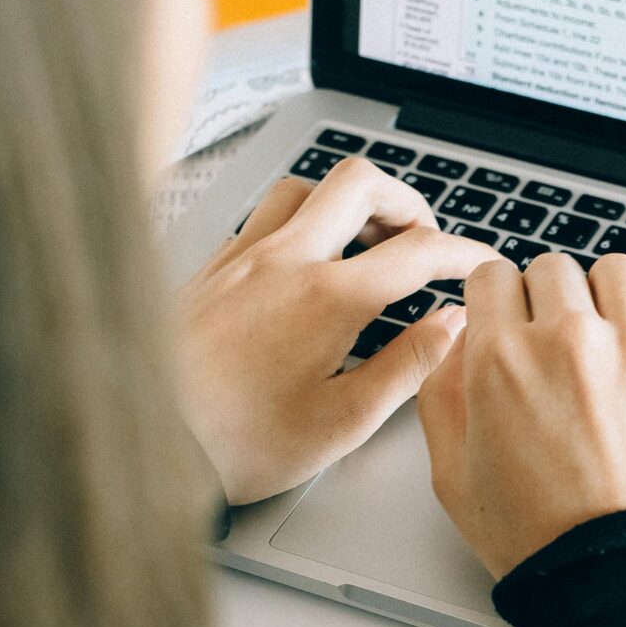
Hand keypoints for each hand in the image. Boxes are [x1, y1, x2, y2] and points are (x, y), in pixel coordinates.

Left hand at [177, 157, 498, 504]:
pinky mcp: (209, 268)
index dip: (463, 251)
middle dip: (405, 201)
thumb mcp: (343, 422)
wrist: (146, 438)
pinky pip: (261, 215)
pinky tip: (303, 263)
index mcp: (328, 298)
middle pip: (360, 181)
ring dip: (345, 203)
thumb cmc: (237, 444)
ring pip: (305, 187)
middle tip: (421, 240)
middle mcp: (283, 260)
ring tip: (364, 242)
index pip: (417, 249)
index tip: (479, 263)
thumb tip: (451, 326)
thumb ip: (407, 366)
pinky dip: (298, 222)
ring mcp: (240, 257)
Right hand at [418, 251, 625, 581]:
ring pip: (619, 274)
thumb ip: (441, 396)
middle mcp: (571, 343)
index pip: (493, 277)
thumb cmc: (546, 549)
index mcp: (501, 363)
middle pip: (553, 270)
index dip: (500, 304)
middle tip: (562, 350)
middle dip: (551, 301)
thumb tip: (455, 342)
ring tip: (616, 348)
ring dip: (610, 301)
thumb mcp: (454, 481)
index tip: (514, 325)